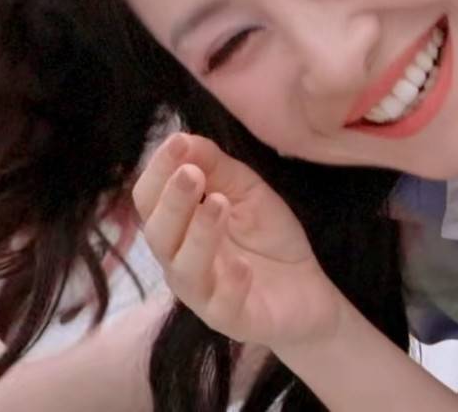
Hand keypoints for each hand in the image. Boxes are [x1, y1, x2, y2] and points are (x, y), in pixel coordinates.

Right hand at [133, 133, 344, 350]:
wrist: (307, 292)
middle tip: (190, 173)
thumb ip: (217, 168)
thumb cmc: (267, 239)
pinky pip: (221, 305)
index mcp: (178, 228)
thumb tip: (183, 138)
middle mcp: (180, 262)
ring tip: (219, 204)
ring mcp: (204, 294)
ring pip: (184, 269)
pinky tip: (242, 265)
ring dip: (199, 234)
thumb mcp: (247, 193)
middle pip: (158, 234)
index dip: (158, 171)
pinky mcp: (232, 319)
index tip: (176, 141)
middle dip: (173, 201)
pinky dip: (230, 283)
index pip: (150, 200)